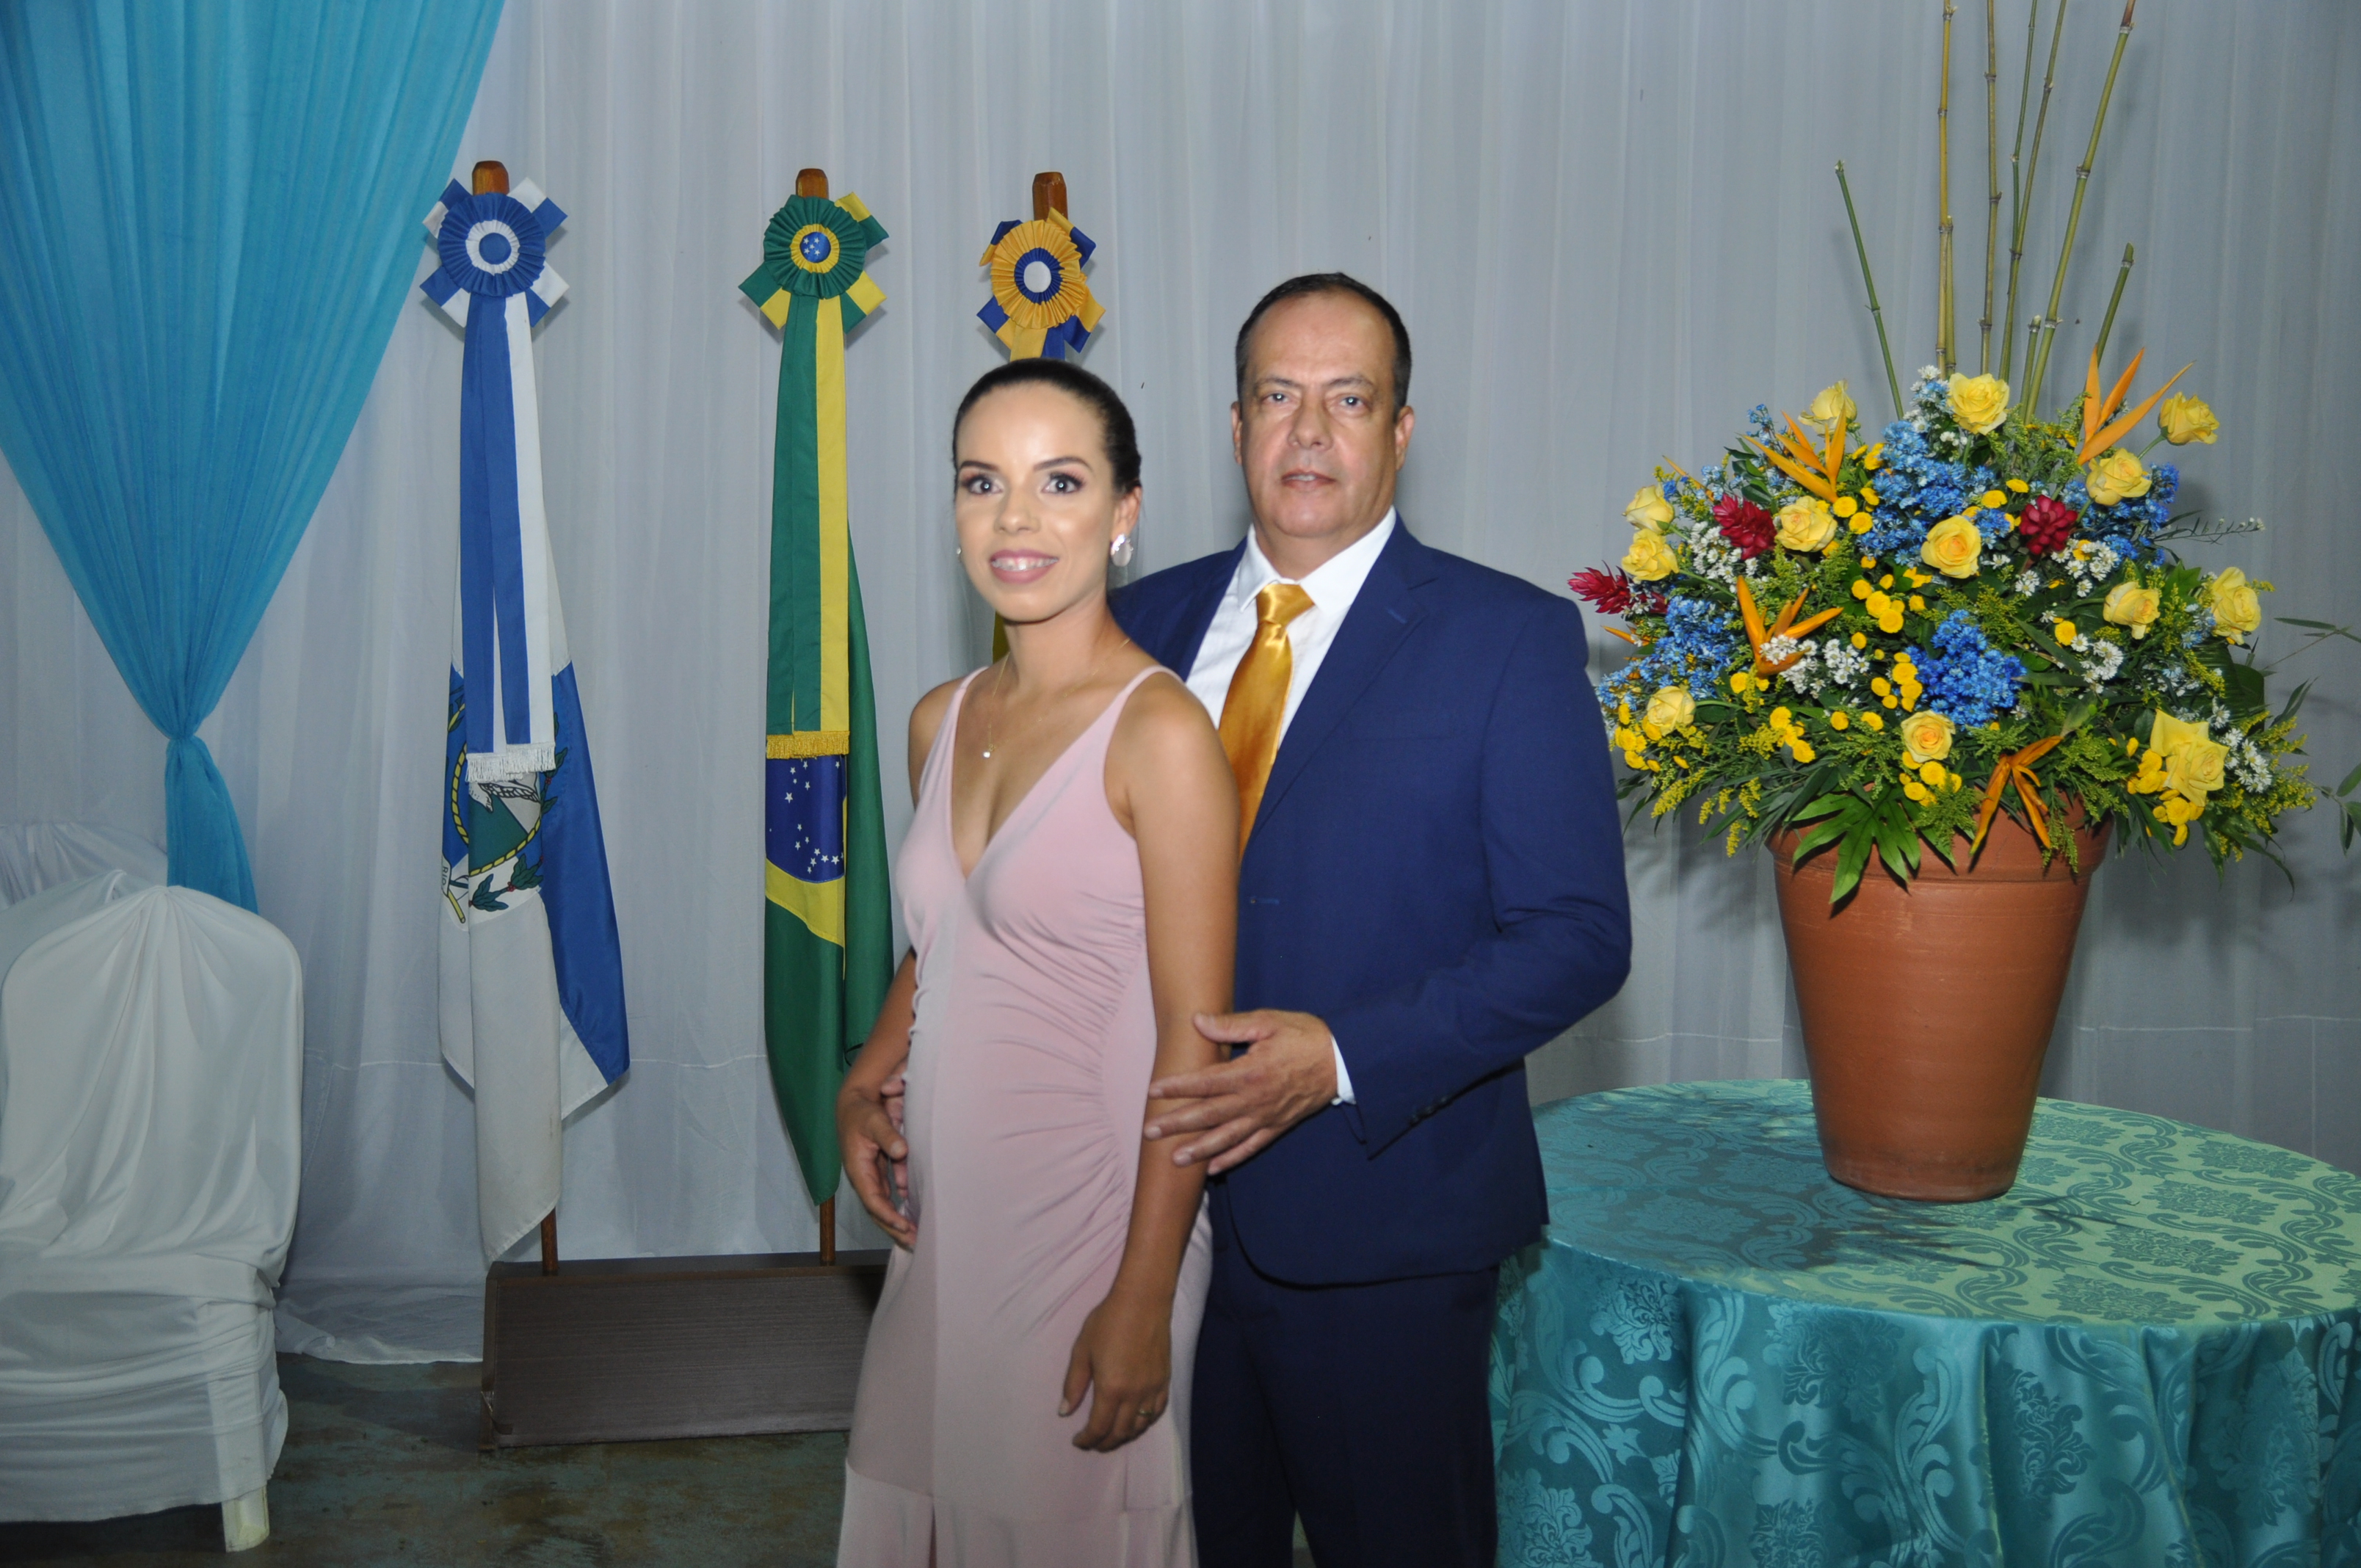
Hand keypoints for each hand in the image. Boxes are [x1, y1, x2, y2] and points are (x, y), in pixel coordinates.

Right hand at [836, 1078, 914, 1247]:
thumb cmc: (862, 1112)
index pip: (872, 1199)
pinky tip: (913, 1218)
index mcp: (858, 1169)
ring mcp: (870, 1177)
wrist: (853, 1104)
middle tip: (914, 1242)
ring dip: (896, 1223)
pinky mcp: (878, 1173)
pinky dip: (898, 1209)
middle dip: (893, 1228)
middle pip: (876, 1210)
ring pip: (882, 1207)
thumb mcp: (874, 1119)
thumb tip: (903, 1151)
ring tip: (915, 1238)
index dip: (887, 1215)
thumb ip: (888, 1135)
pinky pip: (887, 1197)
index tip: (903, 1226)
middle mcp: (863, 1178)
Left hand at [1059, 1287, 1171, 1451]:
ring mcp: (1152, 1389)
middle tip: (1093, 1443)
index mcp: (1111, 1389)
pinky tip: (1135, 1420)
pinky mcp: (1165, 1381)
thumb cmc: (1108, 1321)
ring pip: (1140, 1426)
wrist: (1143, 1301)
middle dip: (1104, 1443)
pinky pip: (1157, 1413)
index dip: (1087, 1439)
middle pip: (1120, 1433)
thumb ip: (1074, 1384)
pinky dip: (1144, 1423)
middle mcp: (1134, 1395)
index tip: (1078, 1441)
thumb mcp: (1082, 1350)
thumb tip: (1065, 1412)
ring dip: (1124, 1436)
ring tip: (1112, 1435)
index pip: (1099, 1427)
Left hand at [1143, 1010, 1337, 1174]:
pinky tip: (1213, 1168)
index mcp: (1249, 1072)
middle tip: (1149, 1132)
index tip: (1153, 1091)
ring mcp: (1266, 1117)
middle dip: (1177, 1124)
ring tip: (1175, 1159)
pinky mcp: (1278, 1127)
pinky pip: (1251, 1147)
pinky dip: (1231, 1159)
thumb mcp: (1268, 1022)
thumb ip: (1231, 1025)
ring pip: (1226, 1138)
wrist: (1344, 1060)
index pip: (1204, 1082)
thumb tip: (1197, 1021)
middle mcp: (1254, 1100)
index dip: (1177, 1087)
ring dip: (1199, 1149)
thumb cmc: (1305, 1036)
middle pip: (1208, 1115)